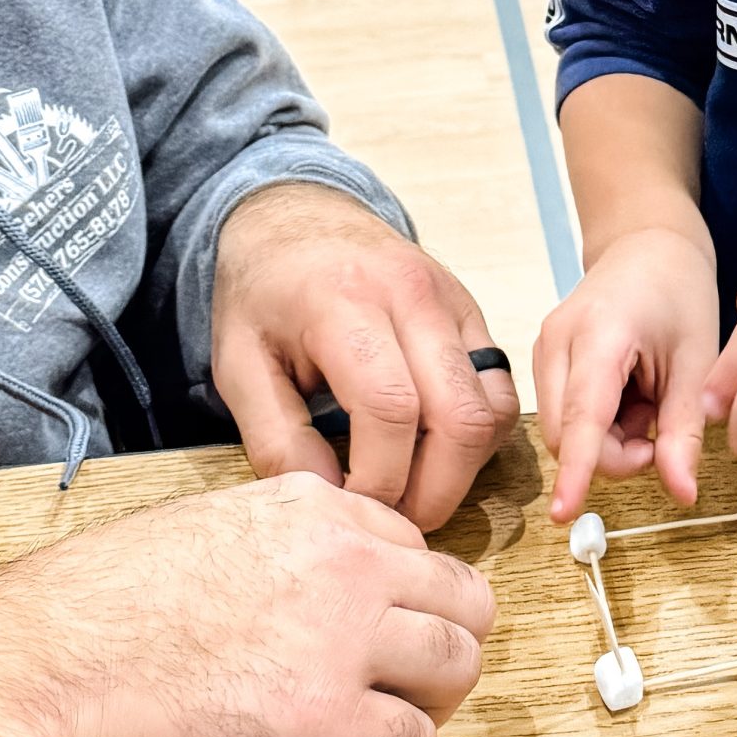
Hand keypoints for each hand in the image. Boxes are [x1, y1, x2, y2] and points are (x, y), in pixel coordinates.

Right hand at [0, 471, 496, 736]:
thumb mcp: (208, 532)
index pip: (417, 549)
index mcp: (312, 507)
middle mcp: (345, 558)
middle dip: (436, 655)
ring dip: (420, 711)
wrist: (41, 667)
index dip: (397, 607)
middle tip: (388, 695)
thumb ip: (284, 553)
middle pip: (466, 603)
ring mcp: (343, 636)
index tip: (359, 645)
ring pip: (457, 669)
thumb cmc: (98, 611)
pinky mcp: (326, 718)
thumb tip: (322, 608)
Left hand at [210, 182, 518, 531]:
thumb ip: (275, 436)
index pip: (390, 409)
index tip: (351, 508)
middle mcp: (412, 294)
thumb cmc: (264, 293)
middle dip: (432, 490)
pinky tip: (432, 451)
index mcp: (344, 301)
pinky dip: (477, 436)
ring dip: (461, 469)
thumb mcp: (237, 364)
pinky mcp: (473, 313)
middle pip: (458, 417)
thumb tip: (329, 498)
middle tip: (392, 519)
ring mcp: (452, 301)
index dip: (379, 480)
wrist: (297, 218)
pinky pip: (499, 390)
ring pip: (491, 410)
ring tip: (411, 488)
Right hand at [532, 224, 720, 520]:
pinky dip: (598, 424)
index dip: (577, 470)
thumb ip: (685, 430)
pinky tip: (626, 396)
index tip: (566, 514)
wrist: (648, 245)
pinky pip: (564, 416)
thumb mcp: (697, 361)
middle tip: (660, 433)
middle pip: (569, 436)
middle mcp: (557, 340)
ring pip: (564, 432)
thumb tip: (682, 494)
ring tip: (646, 402)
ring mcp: (544, 349)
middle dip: (614, 455)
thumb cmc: (677, 292)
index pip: (584, 416)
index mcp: (599, 332)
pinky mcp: (544, 360)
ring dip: (607, 440)